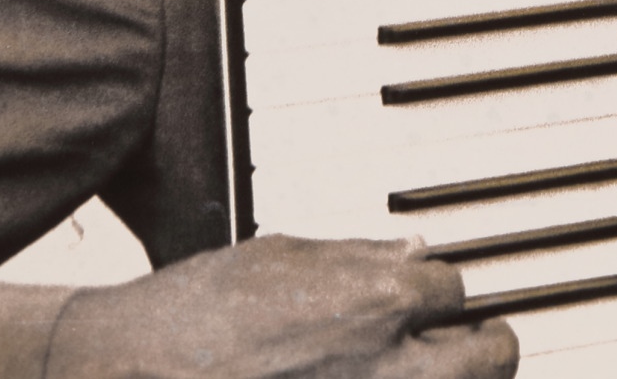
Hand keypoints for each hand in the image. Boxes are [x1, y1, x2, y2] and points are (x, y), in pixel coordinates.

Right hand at [45, 235, 518, 378]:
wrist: (123, 375)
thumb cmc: (192, 316)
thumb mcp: (279, 259)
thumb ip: (358, 257)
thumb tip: (415, 250)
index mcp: (377, 297)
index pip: (456, 286)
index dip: (438, 293)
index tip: (426, 302)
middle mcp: (392, 363)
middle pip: (494, 354)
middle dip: (480, 344)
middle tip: (459, 345)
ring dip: (446, 378)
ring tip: (416, 371)